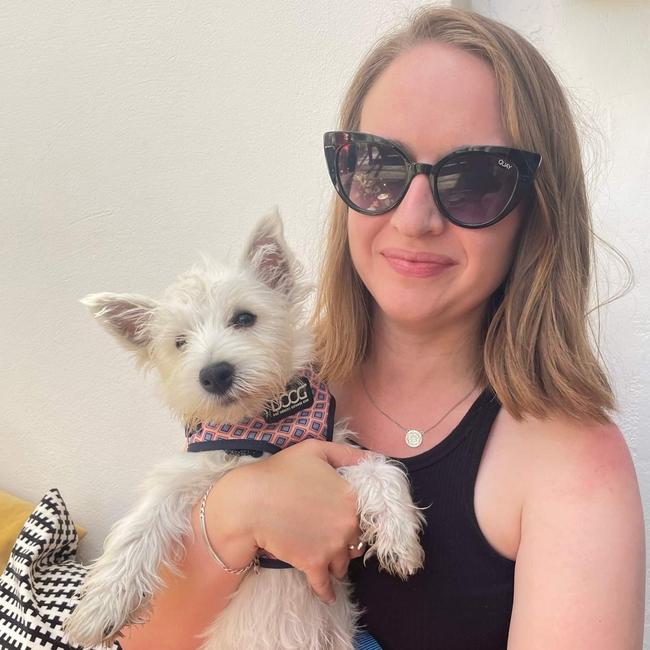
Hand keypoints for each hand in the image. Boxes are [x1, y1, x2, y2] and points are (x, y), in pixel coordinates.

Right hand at [233, 440, 368, 602]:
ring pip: (343, 562)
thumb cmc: (281, 471)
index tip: (346, 516)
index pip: (367, 513)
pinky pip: (326, 585)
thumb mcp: (316, 450)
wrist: (250, 501)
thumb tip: (372, 458)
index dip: (357, 515)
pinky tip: (327, 595)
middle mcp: (348, 525)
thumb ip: (348, 453)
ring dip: (337, 561)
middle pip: (356, 539)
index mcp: (351, 497)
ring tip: (325, 556)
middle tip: (331, 534)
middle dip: (346, 539)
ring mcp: (332, 547)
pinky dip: (326, 591)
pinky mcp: (314, 565)